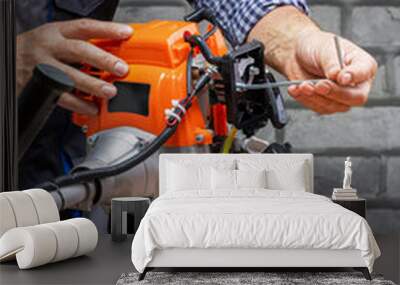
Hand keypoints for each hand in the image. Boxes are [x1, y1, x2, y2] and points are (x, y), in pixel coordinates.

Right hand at [16, 19, 133, 114]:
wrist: (8, 61)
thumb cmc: (38, 50)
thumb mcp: (56, 38)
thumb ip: (81, 44)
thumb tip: (114, 53)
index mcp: (57, 32)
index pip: (85, 27)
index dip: (107, 30)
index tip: (126, 33)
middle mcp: (50, 47)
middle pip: (79, 51)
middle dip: (103, 60)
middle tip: (121, 69)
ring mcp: (44, 67)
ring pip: (70, 76)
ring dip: (92, 85)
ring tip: (110, 92)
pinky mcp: (41, 86)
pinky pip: (62, 97)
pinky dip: (80, 104)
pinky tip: (93, 108)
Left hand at [286, 29, 376, 113]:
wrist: (297, 54)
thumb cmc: (316, 47)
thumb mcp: (325, 48)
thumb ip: (332, 63)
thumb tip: (336, 76)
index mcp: (363, 65)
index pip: (365, 73)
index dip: (354, 76)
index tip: (341, 77)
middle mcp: (356, 84)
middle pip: (355, 98)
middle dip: (334, 93)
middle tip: (318, 85)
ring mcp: (342, 96)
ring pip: (334, 105)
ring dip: (315, 97)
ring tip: (302, 84)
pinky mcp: (326, 104)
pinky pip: (318, 107)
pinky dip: (305, 99)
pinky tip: (296, 88)